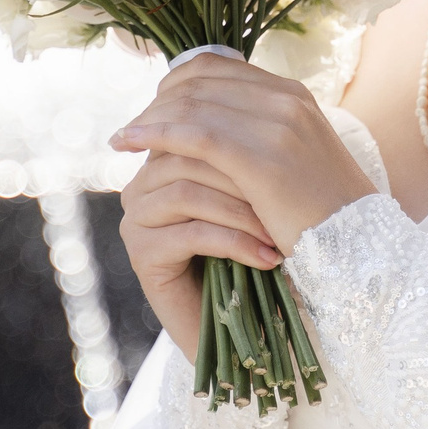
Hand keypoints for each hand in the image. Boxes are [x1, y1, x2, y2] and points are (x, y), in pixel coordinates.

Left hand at [110, 55, 376, 256]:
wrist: (359, 252)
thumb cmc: (321, 219)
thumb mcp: (293, 165)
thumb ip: (258, 139)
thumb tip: (207, 132)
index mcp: (294, 96)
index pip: (218, 66)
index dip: (175, 84)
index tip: (152, 110)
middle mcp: (286, 99)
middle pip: (199, 81)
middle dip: (156, 102)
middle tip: (131, 129)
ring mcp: (277, 124)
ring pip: (192, 103)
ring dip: (148, 119)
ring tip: (122, 141)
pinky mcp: (262, 157)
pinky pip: (194, 133)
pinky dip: (155, 134)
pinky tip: (130, 145)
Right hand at [118, 150, 279, 361]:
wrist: (239, 327)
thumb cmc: (254, 253)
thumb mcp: (256, 197)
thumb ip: (250, 152)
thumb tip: (277, 102)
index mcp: (166, 158)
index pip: (198, 129)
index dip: (243, 142)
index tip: (290, 158)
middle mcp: (143, 184)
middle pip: (190, 158)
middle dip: (245, 178)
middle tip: (289, 199)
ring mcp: (136, 218)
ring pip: (188, 194)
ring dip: (243, 213)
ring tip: (280, 235)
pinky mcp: (140, 253)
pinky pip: (190, 234)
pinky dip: (236, 244)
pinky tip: (267, 260)